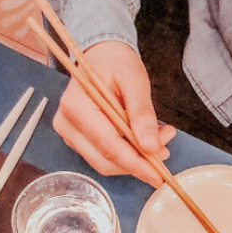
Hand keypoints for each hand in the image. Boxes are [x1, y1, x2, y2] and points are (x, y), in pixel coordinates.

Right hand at [53, 41, 175, 187]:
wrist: (101, 56)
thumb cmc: (115, 63)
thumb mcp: (134, 80)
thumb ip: (142, 114)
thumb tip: (150, 147)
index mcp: (76, 106)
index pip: (109, 146)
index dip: (135, 164)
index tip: (158, 176)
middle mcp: (67, 124)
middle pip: (106, 161)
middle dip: (138, 162)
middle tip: (164, 148)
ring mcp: (70, 134)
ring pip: (105, 163)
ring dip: (134, 160)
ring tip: (157, 140)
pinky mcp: (77, 140)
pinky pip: (103, 157)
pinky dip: (126, 155)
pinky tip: (141, 140)